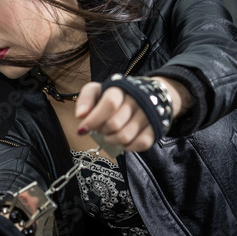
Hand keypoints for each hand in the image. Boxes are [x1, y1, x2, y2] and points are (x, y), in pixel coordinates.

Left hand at [75, 76, 190, 151]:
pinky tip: (122, 141)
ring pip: (125, 136)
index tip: (82, 129)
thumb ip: (86, 99)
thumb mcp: (98, 91)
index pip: (110, 103)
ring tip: (109, 135)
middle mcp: (137, 100)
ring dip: (111, 140)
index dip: (94, 119)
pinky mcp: (155, 128)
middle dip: (101, 130)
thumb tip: (80, 115)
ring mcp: (148, 115)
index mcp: (121, 89)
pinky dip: (127, 146)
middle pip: (115, 123)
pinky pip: (140, 144)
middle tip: (100, 129)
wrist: (145, 95)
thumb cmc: (115, 96)